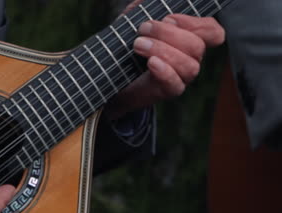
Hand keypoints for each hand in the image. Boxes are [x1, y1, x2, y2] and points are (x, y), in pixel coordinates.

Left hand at [104, 11, 224, 118]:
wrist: (113, 76)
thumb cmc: (129, 47)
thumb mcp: (133, 23)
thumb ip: (143, 8)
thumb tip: (143, 0)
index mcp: (189, 38)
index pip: (212, 31)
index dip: (196, 23)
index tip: (168, 18)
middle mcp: (191, 58)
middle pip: (197, 46)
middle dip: (168, 34)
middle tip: (143, 29)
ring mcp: (182, 76)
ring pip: (189, 65)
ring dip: (162, 50)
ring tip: (138, 45)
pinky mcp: (169, 90)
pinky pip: (176, 83)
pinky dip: (165, 71)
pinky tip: (151, 62)